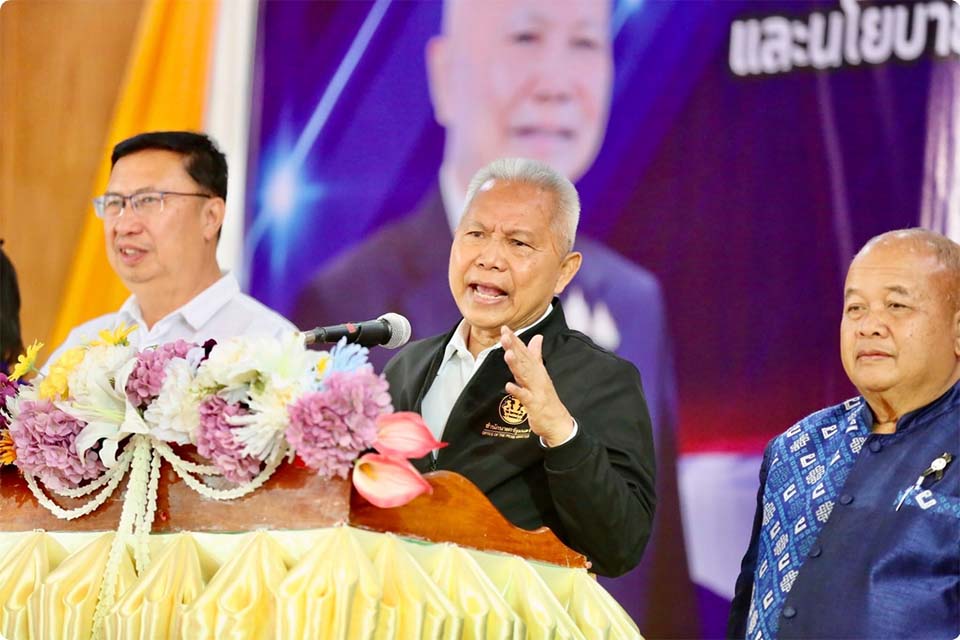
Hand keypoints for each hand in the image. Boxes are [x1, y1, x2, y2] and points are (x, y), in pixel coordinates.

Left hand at [500, 326, 573, 446]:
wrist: (558, 422)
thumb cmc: (546, 398)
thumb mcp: (540, 374)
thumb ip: (536, 356)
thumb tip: (537, 337)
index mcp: (536, 370)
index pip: (525, 352)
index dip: (515, 340)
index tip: (505, 328)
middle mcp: (537, 377)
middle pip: (524, 360)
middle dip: (514, 347)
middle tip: (504, 335)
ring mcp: (536, 390)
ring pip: (524, 375)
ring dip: (516, 365)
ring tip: (508, 354)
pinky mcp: (535, 404)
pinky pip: (525, 397)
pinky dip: (517, 391)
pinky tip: (509, 385)